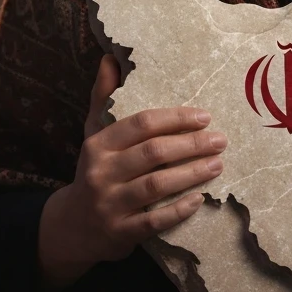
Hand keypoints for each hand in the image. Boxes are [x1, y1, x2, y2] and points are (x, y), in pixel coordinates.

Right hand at [38, 54, 226, 287]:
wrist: (71, 227)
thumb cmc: (94, 171)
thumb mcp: (93, 134)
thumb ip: (104, 97)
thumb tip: (110, 58)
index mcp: (98, 145)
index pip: (141, 124)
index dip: (175, 118)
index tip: (204, 116)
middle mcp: (101, 172)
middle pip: (153, 153)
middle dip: (191, 145)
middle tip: (220, 140)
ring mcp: (110, 204)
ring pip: (157, 185)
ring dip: (192, 173)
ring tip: (218, 164)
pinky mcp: (120, 233)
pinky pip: (154, 220)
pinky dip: (178, 210)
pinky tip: (199, 199)